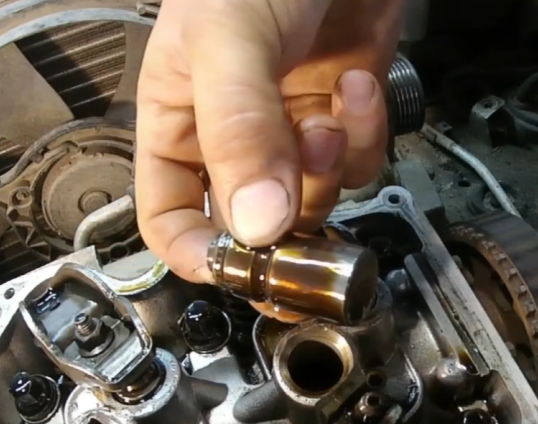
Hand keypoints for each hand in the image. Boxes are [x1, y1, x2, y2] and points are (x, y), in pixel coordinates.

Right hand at [135, 0, 402, 291]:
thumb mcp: (229, 40)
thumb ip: (239, 133)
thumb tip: (258, 227)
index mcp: (179, 119)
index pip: (171, 217)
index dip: (202, 254)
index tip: (243, 269)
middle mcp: (236, 134)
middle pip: (255, 225)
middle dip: (288, 219)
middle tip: (306, 201)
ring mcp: (293, 125)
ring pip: (316, 199)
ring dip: (331, 169)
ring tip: (330, 114)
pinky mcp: (344, 112)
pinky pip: (359, 159)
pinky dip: (366, 133)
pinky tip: (358, 81)